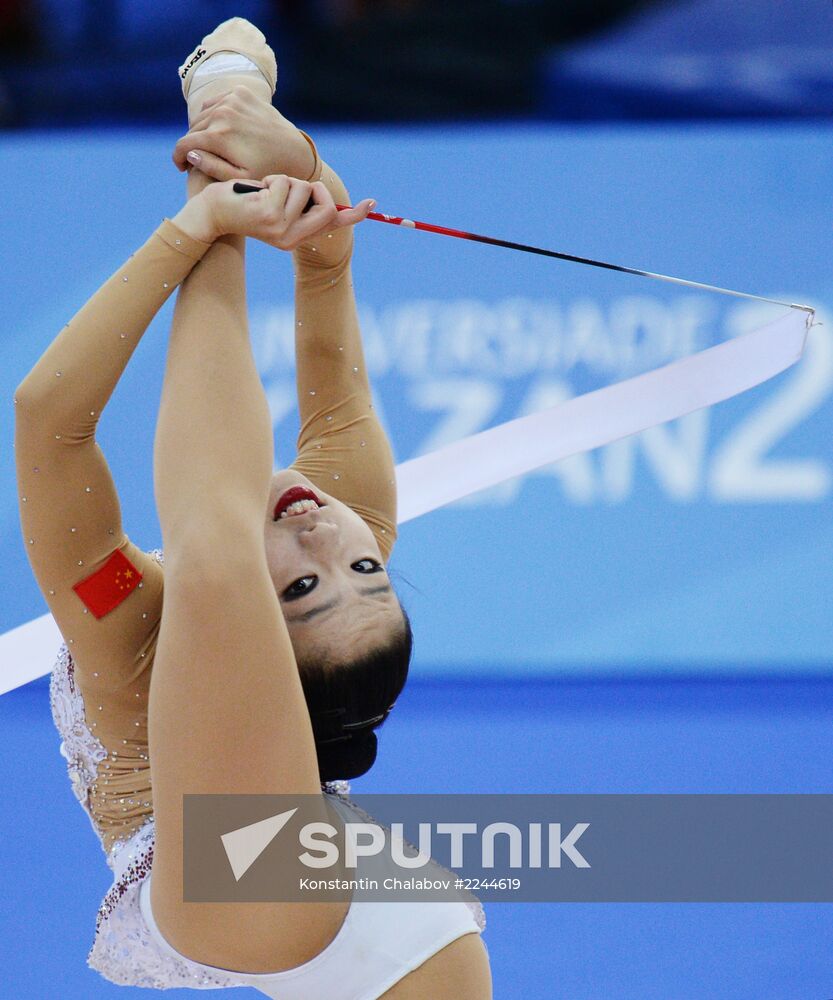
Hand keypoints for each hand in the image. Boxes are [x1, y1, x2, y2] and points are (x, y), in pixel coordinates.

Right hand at [172, 86, 314, 181]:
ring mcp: (232, 98)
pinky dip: (214, 115)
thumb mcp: (240, 178)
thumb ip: (212, 167)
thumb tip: (190, 154)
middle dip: (191, 144)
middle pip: (193, 128)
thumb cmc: (267, 171)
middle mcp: (223, 112)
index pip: (185, 144)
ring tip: (207, 147)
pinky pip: (216, 102)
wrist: (295, 151)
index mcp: (220, 135)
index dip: (178, 157)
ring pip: (204, 114)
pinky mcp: (241, 92)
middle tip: (193, 160)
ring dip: (202, 130)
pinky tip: (220, 130)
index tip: (181, 168)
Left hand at [190, 175, 373, 249]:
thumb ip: (295, 203)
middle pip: (327, 206)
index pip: (332, 226)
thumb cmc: (239, 205)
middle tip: (287, 186)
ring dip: (283, 180)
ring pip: (303, 190)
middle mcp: (291, 238)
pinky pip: (285, 184)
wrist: (210, 214)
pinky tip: (254, 192)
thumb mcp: (272, 205)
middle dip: (312, 187)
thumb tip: (318, 194)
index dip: (354, 215)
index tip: (371, 203)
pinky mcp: (271, 216)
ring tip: (262, 191)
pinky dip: (270, 180)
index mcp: (295, 238)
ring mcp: (282, 229)